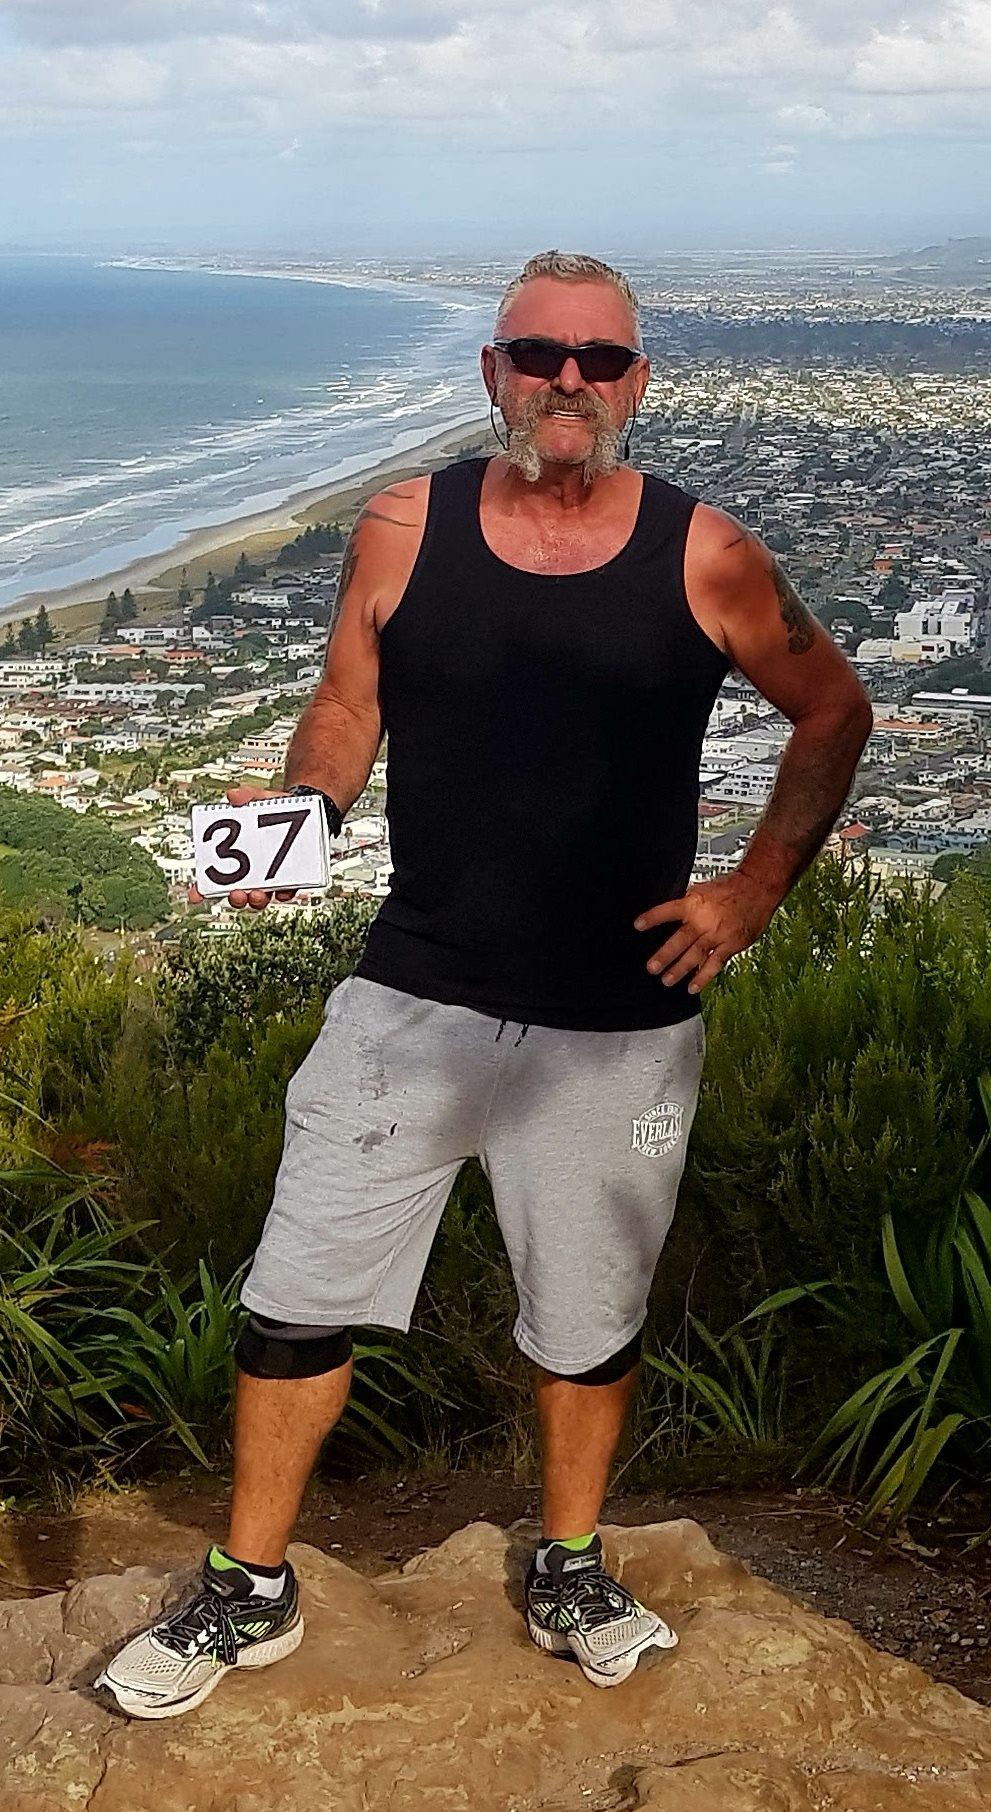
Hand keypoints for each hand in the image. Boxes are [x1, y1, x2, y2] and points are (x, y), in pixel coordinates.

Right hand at [188, 785, 299, 911]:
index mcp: (236, 857)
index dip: (202, 888)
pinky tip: (283, 889)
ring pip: (261, 897)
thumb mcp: (261, 799)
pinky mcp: (293, 879)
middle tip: (236, 893)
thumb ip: (248, 796)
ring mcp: (272, 878)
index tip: (195, 894)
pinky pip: (288, 891)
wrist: (307, 809)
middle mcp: (252, 872)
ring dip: (258, 899)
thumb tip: (234, 795)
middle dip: (235, 896)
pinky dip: (284, 892)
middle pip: (239, 892)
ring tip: (258, 894)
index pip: (214, 877)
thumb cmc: (276, 809)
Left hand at [633, 871, 779, 993]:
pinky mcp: (731, 945)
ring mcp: (718, 935)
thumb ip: (685, 904)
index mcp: (694, 903)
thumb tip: (666, 913)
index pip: (669, 910)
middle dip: (665, 955)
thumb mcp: (701, 890)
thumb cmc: (729, 889)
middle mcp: (705, 920)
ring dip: (680, 969)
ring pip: (696, 955)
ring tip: (666, 980)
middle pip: (681, 939)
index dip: (653, 917)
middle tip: (651, 968)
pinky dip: (703, 977)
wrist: (757, 889)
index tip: (638, 925)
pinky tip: (693, 987)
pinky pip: (715, 964)